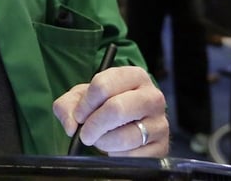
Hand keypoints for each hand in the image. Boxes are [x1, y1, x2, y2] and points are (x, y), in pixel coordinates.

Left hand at [53, 65, 168, 155]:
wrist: (126, 129)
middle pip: (116, 108)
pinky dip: (117, 155)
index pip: (103, 84)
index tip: (79, 115)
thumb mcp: (82, 100)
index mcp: (133, 76)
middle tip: (85, 134)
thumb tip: (72, 126)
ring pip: (125, 136)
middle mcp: (152, 96)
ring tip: (100, 140)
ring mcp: (160, 122)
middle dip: (94, 125)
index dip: (86, 104)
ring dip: (104, 142)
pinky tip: (116, 149)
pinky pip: (133, 156)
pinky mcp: (162, 146)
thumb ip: (68, 106)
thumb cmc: (103, 108)